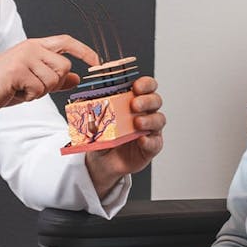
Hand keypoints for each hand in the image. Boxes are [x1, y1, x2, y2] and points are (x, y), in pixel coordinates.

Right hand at [0, 35, 98, 133]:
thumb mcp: (30, 81)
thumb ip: (54, 78)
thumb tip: (76, 78)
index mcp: (33, 46)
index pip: (66, 41)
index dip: (84, 50)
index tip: (97, 62)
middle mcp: (30, 47)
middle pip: (63, 66)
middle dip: (53, 83)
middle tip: (32, 87)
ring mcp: (24, 57)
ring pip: (52, 80)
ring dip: (38, 92)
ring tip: (19, 89)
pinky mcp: (17, 70)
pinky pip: (38, 90)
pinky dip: (28, 97)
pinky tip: (13, 93)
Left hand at [85, 76, 164, 197]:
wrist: (102, 162)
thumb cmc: (102, 137)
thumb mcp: (96, 121)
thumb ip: (95, 111)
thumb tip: (88, 101)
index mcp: (133, 101)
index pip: (146, 86)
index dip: (145, 84)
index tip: (136, 87)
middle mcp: (145, 113)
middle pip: (155, 100)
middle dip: (146, 100)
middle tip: (134, 105)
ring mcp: (150, 129)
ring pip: (159, 119)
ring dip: (149, 119)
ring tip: (136, 123)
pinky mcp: (151, 146)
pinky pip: (155, 142)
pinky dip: (149, 140)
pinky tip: (141, 140)